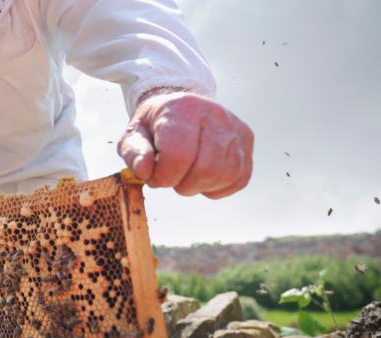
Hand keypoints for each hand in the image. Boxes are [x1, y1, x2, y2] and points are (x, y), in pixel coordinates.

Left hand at [117, 91, 253, 198]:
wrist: (180, 107)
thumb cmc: (155, 125)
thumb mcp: (134, 135)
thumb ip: (134, 153)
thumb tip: (143, 170)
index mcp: (182, 109)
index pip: (179, 155)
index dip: (163, 177)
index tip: (155, 176)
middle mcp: (214, 114)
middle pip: (206, 169)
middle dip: (183, 185)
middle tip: (171, 178)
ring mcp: (234, 127)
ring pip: (225, 175)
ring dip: (201, 187)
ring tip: (186, 177)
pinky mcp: (246, 140)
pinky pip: (239, 178)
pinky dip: (218, 187)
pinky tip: (202, 178)